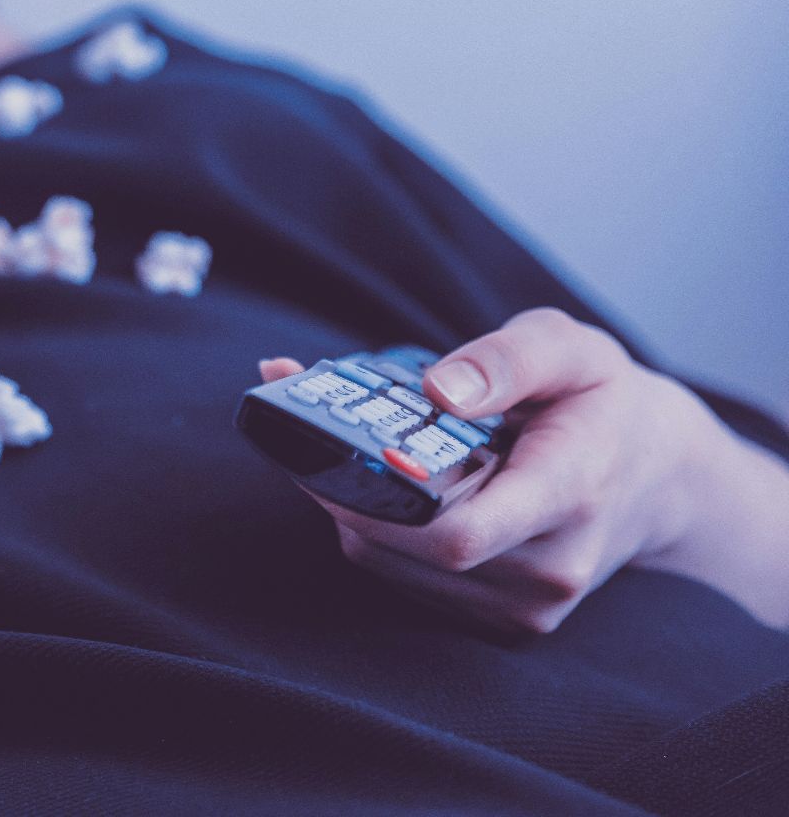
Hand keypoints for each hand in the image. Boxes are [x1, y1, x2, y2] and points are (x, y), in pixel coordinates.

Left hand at [261, 308, 788, 634]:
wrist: (659, 476)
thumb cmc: (602, 402)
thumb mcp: (571, 348)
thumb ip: (507, 359)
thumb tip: (439, 389)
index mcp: (570, 494)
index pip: (459, 535)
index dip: (377, 504)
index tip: (330, 453)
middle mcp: (551, 568)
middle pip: (408, 549)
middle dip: (345, 490)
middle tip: (313, 430)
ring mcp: (528, 606)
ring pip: (392, 566)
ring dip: (354, 509)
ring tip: (354, 451)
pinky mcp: (505, 622)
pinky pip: (406, 580)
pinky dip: (378, 533)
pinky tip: (387, 489)